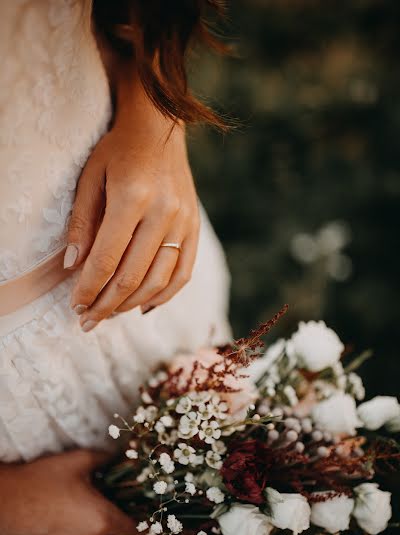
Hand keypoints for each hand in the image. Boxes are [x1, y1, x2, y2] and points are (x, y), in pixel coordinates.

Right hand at [0, 450, 135, 534]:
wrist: (4, 502)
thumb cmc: (41, 480)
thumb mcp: (79, 459)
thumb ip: (105, 458)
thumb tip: (118, 456)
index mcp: (103, 520)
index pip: (134, 526)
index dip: (136, 514)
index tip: (131, 505)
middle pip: (113, 533)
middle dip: (108, 517)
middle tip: (94, 498)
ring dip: (89, 529)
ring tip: (71, 508)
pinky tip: (58, 522)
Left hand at [65, 80, 199, 330]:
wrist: (160, 129)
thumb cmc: (118, 151)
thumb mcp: (90, 179)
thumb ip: (82, 224)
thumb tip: (73, 266)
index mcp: (132, 198)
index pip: (107, 258)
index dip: (89, 288)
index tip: (75, 305)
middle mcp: (163, 213)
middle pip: (132, 275)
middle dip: (106, 304)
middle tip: (88, 321)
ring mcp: (184, 221)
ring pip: (159, 280)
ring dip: (131, 304)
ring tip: (110, 314)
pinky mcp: (195, 227)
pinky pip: (183, 273)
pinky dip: (164, 295)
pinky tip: (143, 306)